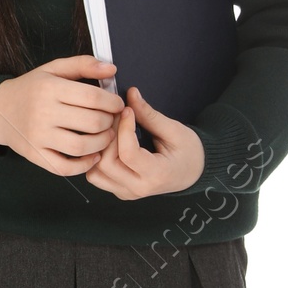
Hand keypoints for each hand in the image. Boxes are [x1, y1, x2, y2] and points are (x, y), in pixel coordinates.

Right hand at [0, 55, 126, 175]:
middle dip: (110, 122)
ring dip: (102, 143)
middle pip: (92, 122)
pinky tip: (92, 156)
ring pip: (81, 146)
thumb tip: (112, 69)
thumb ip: (83, 64)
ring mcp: (38, 136)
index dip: (113, 102)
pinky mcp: (35, 155)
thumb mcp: (53, 69)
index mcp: (49, 88)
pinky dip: (83, 165)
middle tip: (111, 120)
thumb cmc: (30, 89)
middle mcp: (43, 112)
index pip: (93, 97)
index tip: (117, 105)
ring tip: (105, 136)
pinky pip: (64, 167)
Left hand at [85, 88, 205, 197]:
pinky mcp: (118, 190)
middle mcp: (139, 188)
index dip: (124, 128)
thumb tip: (131, 94)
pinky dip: (96, 159)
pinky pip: (97, 177)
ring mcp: (126, 192)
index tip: (126, 110)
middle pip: (107, 164)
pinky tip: (108, 143)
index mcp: (158, 174)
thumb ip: (149, 115)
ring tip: (111, 131)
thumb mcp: (174, 131)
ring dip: (99, 149)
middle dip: (108, 137)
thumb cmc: (188, 152)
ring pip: (95, 173)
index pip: (129, 154)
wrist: (192, 172)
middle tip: (116, 118)